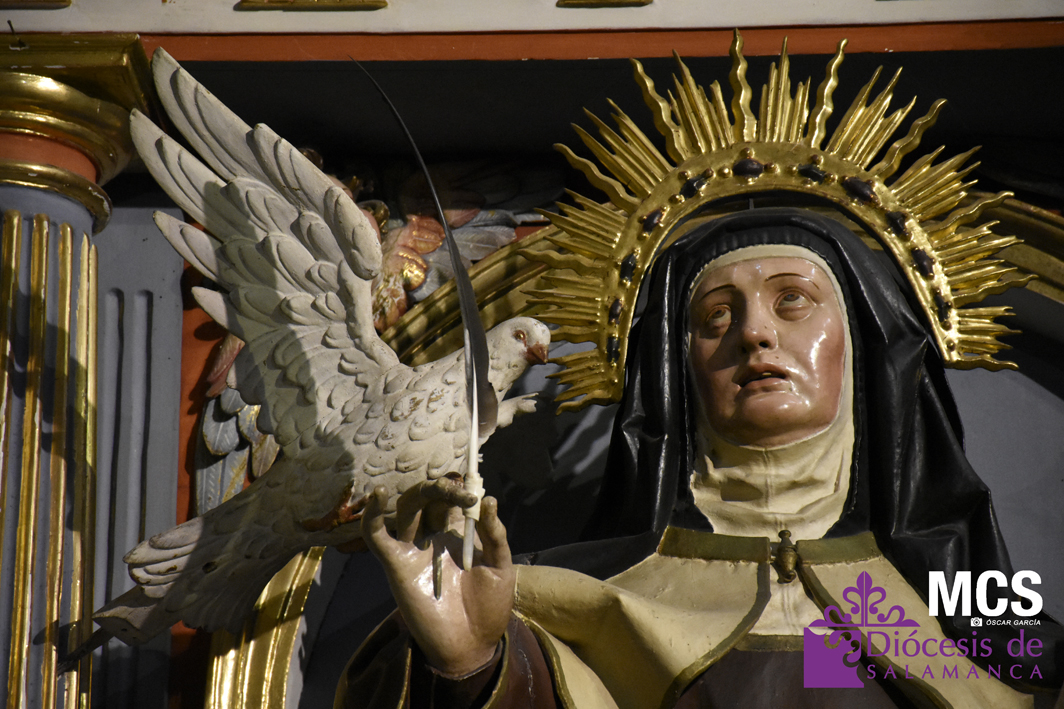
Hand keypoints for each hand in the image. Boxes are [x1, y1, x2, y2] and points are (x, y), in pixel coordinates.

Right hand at [361, 480, 515, 676]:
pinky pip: (377, 538)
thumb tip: (489, 500)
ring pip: (405, 509)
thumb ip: (494, 535)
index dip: (461, 487)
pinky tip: (377, 497)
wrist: (473, 645)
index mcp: (457, 534)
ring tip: (442, 489)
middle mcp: (433, 536)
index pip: (452, 499)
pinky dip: (371, 517)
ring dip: (421, 493)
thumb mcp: (501, 567)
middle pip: (427, 498)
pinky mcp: (397, 565)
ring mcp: (413, 549)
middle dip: (444, 489)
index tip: (476, 485)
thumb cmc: (489, 607)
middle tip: (463, 493)